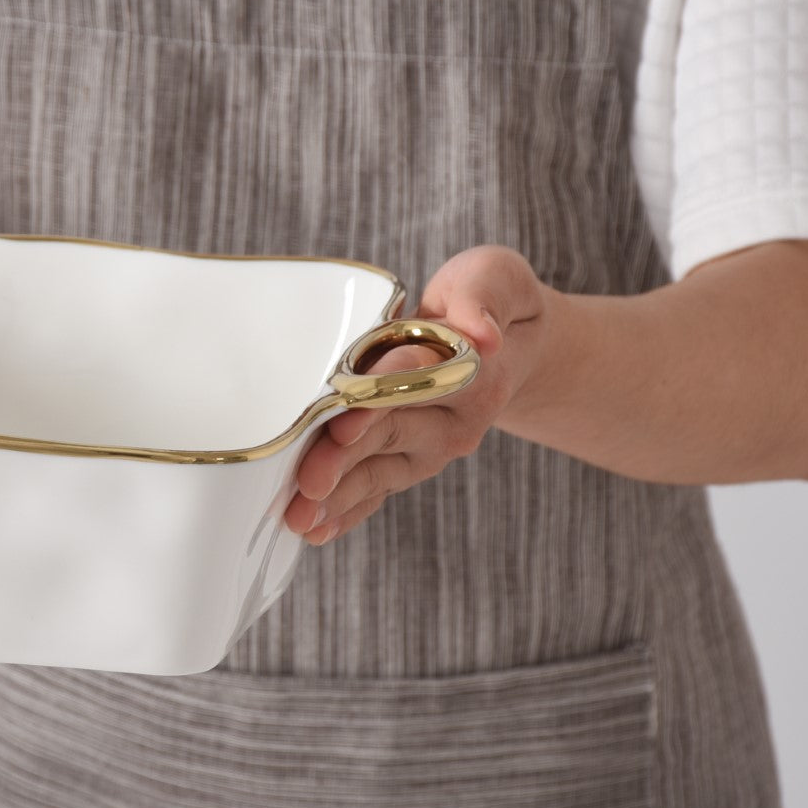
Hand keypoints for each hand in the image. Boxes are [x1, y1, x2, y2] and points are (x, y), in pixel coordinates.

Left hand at [284, 246, 553, 544]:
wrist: (508, 346)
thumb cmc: (485, 301)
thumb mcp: (495, 278)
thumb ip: (484, 297)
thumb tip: (483, 334)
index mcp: (469, 369)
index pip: (417, 381)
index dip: (377, 399)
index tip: (343, 419)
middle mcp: (452, 418)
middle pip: (388, 434)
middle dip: (343, 459)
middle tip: (306, 482)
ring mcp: (430, 447)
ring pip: (377, 470)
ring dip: (336, 496)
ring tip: (299, 517)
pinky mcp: (410, 462)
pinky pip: (377, 491)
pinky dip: (346, 512)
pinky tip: (316, 529)